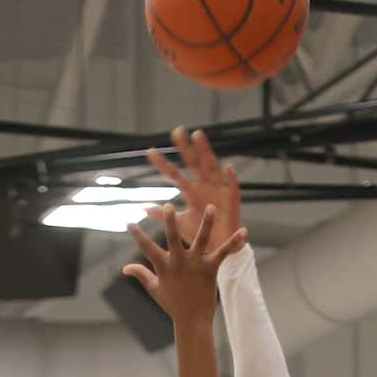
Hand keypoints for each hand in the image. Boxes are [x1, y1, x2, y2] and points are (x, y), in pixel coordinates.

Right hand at [123, 202, 246, 323]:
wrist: (192, 321)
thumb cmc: (172, 305)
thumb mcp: (154, 288)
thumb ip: (141, 274)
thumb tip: (124, 267)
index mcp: (164, 266)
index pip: (146, 247)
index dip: (136, 235)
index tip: (128, 222)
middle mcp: (179, 263)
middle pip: (173, 238)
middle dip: (170, 222)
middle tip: (168, 206)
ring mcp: (195, 265)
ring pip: (201, 239)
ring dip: (207, 223)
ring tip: (212, 207)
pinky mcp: (210, 269)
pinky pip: (223, 252)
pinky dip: (234, 242)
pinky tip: (244, 230)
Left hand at [147, 126, 242, 247]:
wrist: (218, 245)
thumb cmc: (200, 232)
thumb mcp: (180, 222)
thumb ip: (163, 215)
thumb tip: (144, 209)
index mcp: (191, 191)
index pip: (174, 174)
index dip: (163, 164)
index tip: (149, 152)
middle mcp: (204, 185)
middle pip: (193, 163)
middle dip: (185, 148)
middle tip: (177, 131)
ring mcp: (218, 189)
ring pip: (211, 166)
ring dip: (205, 151)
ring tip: (197, 135)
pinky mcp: (232, 199)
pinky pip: (232, 186)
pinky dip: (230, 177)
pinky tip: (228, 167)